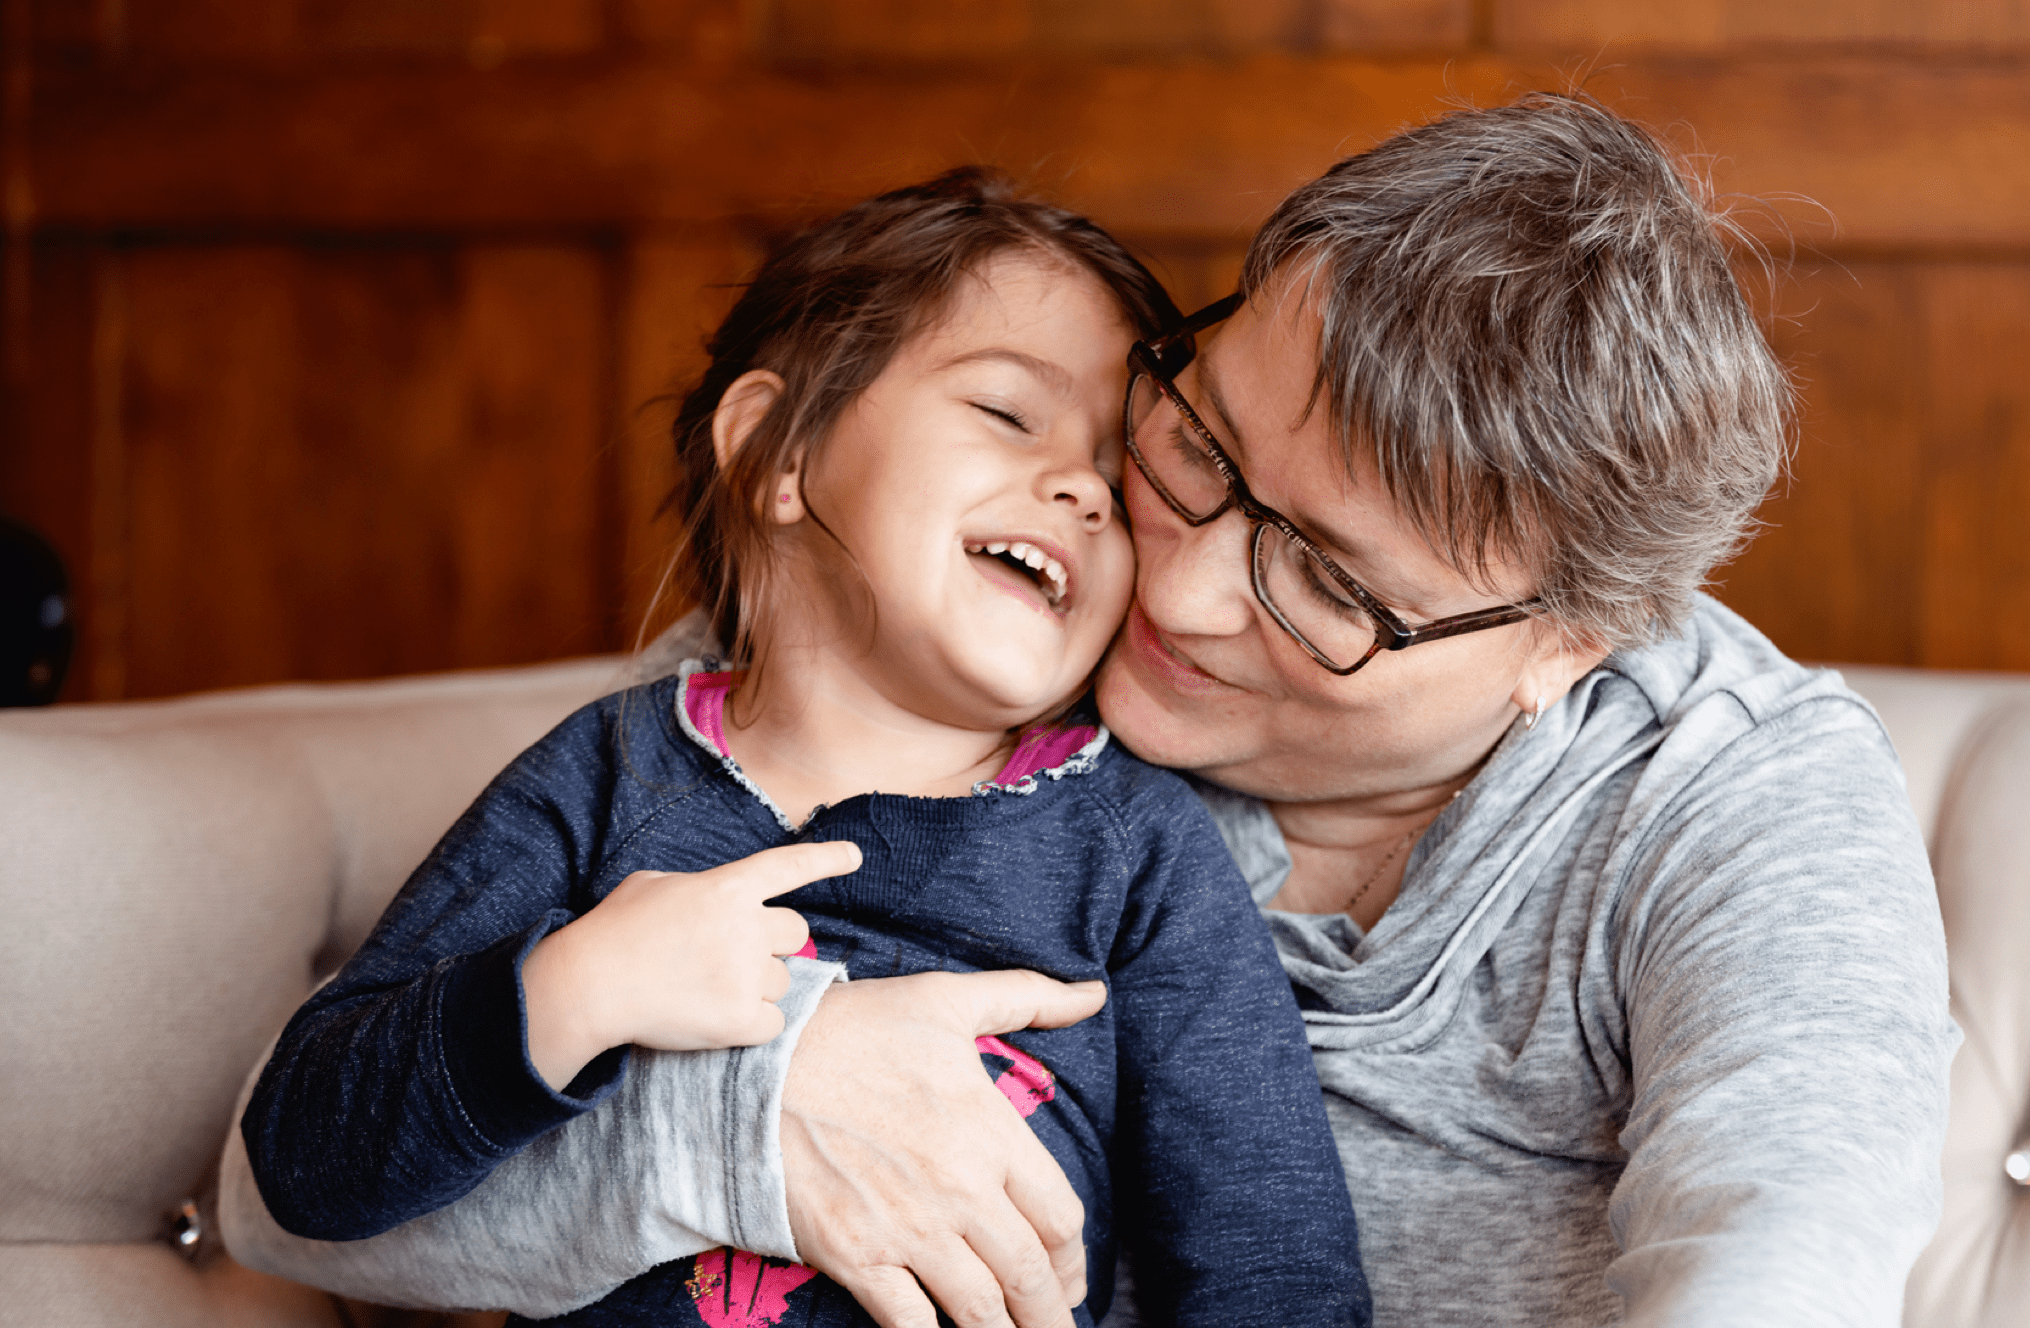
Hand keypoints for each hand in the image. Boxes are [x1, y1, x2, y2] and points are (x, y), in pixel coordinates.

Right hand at [523, 841, 859, 1088]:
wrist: (592, 986)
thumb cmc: (615, 931)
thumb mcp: (653, 884)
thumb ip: (698, 889)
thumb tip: (714, 905)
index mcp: (728, 888)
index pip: (788, 867)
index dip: (825, 859)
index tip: (855, 856)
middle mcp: (747, 927)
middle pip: (796, 933)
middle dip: (775, 944)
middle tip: (738, 957)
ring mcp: (747, 974)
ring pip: (783, 980)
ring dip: (757, 986)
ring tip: (708, 989)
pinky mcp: (742, 1019)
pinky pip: (774, 1022)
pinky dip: (753, 1024)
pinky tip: (718, 1018)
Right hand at [781, 969, 1108, 1327]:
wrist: (752, 1068)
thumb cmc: (852, 1029)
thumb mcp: (945, 999)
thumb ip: (1027, 998)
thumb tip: (1093, 993)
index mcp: (991, 1132)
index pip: (1061, 1218)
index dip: (1073, 1258)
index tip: (1070, 1276)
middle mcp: (961, 1190)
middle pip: (1030, 1274)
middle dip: (1052, 1313)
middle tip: (1056, 1326)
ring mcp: (909, 1230)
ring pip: (981, 1310)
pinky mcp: (857, 1258)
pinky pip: (911, 1325)